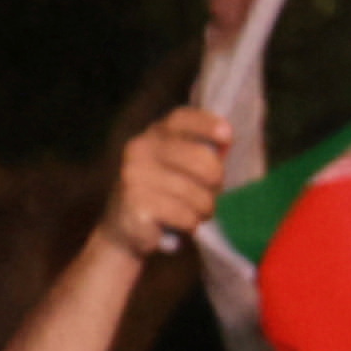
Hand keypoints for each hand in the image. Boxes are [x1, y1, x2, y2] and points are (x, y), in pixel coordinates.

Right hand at [101, 107, 232, 260]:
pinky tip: (177, 225)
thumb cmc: (164, 196)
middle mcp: (140, 150)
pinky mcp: (136, 206)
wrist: (123, 231)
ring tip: (190, 213)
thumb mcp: (180, 168)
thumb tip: (226, 140)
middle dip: (215, 185)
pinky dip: (190, 226)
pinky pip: (186, 217)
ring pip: (198, 195)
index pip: (181, 119)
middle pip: (203, 160)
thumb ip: (202, 153)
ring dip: (203, 211)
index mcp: (153, 135)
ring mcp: (135, 176)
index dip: (207, 125)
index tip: (227, 136)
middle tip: (208, 196)